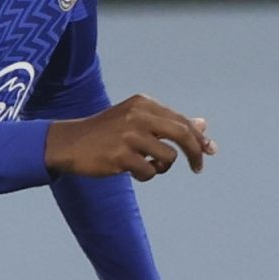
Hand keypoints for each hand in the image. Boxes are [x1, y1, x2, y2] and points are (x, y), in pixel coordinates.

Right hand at [46, 94, 214, 181]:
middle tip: (199, 167)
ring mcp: (129, 135)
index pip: (181, 120)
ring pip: (168, 157)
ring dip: (162, 167)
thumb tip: (203, 125)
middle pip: (182, 133)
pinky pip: (149, 171)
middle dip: (196, 152)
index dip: (199, 137)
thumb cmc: (106, 133)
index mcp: (143, 104)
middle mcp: (138, 116)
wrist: (69, 142)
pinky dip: (146, 175)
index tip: (209, 150)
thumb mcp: (137, 121)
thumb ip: (168, 122)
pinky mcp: (120, 155)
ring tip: (148, 166)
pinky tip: (132, 170)